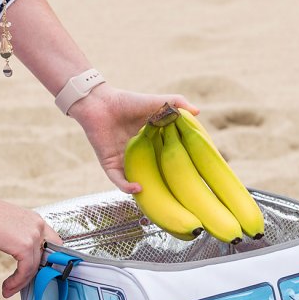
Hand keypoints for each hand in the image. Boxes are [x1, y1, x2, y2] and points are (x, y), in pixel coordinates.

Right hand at [0, 193, 60, 297]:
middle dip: (35, 274)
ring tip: (8, 289)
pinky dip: (16, 282)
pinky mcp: (24, 246)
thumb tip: (21, 255)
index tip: (33, 273)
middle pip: (45, 259)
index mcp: (36, 221)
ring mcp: (33, 236)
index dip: (45, 262)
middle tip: (21, 284)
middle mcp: (38, 227)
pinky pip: (25, 271)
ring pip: (34, 268)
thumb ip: (20, 237)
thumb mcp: (10, 224)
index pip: (53, 246)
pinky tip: (6, 286)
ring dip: (21, 283)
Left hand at [70, 84, 198, 192]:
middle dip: (164, 186)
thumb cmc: (128, 102)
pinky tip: (138, 188)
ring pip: (137, 184)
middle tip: (179, 192)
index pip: (166, 162)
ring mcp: (125, 163)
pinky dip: (127, 187)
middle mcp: (139, 158)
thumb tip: (198, 112)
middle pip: (154, 176)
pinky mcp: (110, 165)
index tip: (192, 174)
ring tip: (161, 197)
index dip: (177, 168)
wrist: (100, 102)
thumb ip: (176, 104)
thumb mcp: (157, 103)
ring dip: (147, 192)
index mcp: (151, 146)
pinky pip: (119, 181)